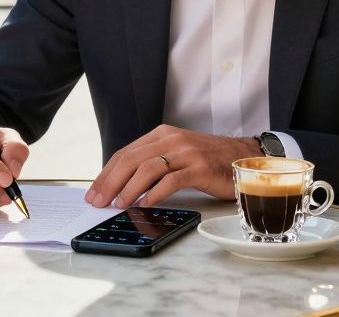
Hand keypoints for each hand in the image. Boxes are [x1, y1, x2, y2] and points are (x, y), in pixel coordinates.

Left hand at [85, 125, 258, 207]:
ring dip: (129, 188)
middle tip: (98, 201)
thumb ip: (153, 163)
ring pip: (148, 168)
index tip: (94, 191)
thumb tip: (121, 186)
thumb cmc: (208, 160)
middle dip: (110, 182)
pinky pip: (172, 180)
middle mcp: (172, 140)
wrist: (244, 157)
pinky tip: (145, 204)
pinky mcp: (200, 168)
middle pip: (132, 159)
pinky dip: (155, 193)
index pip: (126, 153)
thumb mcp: (176, 154)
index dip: (106, 173)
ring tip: (119, 204)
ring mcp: (187, 152)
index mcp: (162, 135)